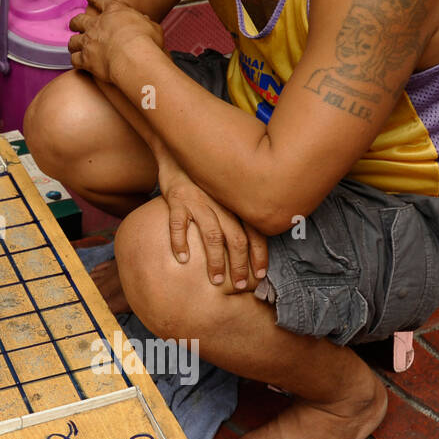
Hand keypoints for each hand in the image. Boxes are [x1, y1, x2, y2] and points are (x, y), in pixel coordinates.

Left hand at [67, 0, 163, 83]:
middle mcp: (96, 24)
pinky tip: (78, 63)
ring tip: (74, 46)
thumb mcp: (152, 27)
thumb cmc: (146, 41)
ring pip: (73, 40)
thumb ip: (145, 22)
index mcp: (114, 12)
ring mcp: (88, 42)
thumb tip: (144, 20)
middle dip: (76, 22)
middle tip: (75, 24)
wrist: (133, 58)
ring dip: (74, 43)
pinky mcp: (85, 59)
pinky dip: (76, 61)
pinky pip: (75, 59)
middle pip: (79, 20)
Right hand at [160, 166, 268, 291]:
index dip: (259, 254)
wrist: (179, 154)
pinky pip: (178, 224)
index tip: (261, 274)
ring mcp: (198, 201)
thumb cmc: (204, 180)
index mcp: (235, 202)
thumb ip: (237, 211)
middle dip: (240, 264)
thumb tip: (253, 239)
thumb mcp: (226, 191)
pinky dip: (180, 242)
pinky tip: (182, 259)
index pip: (254, 232)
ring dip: (215, 260)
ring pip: (212, 234)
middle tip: (239, 285)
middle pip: (236, 238)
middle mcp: (221, 203)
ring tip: (216, 280)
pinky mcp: (177, 200)